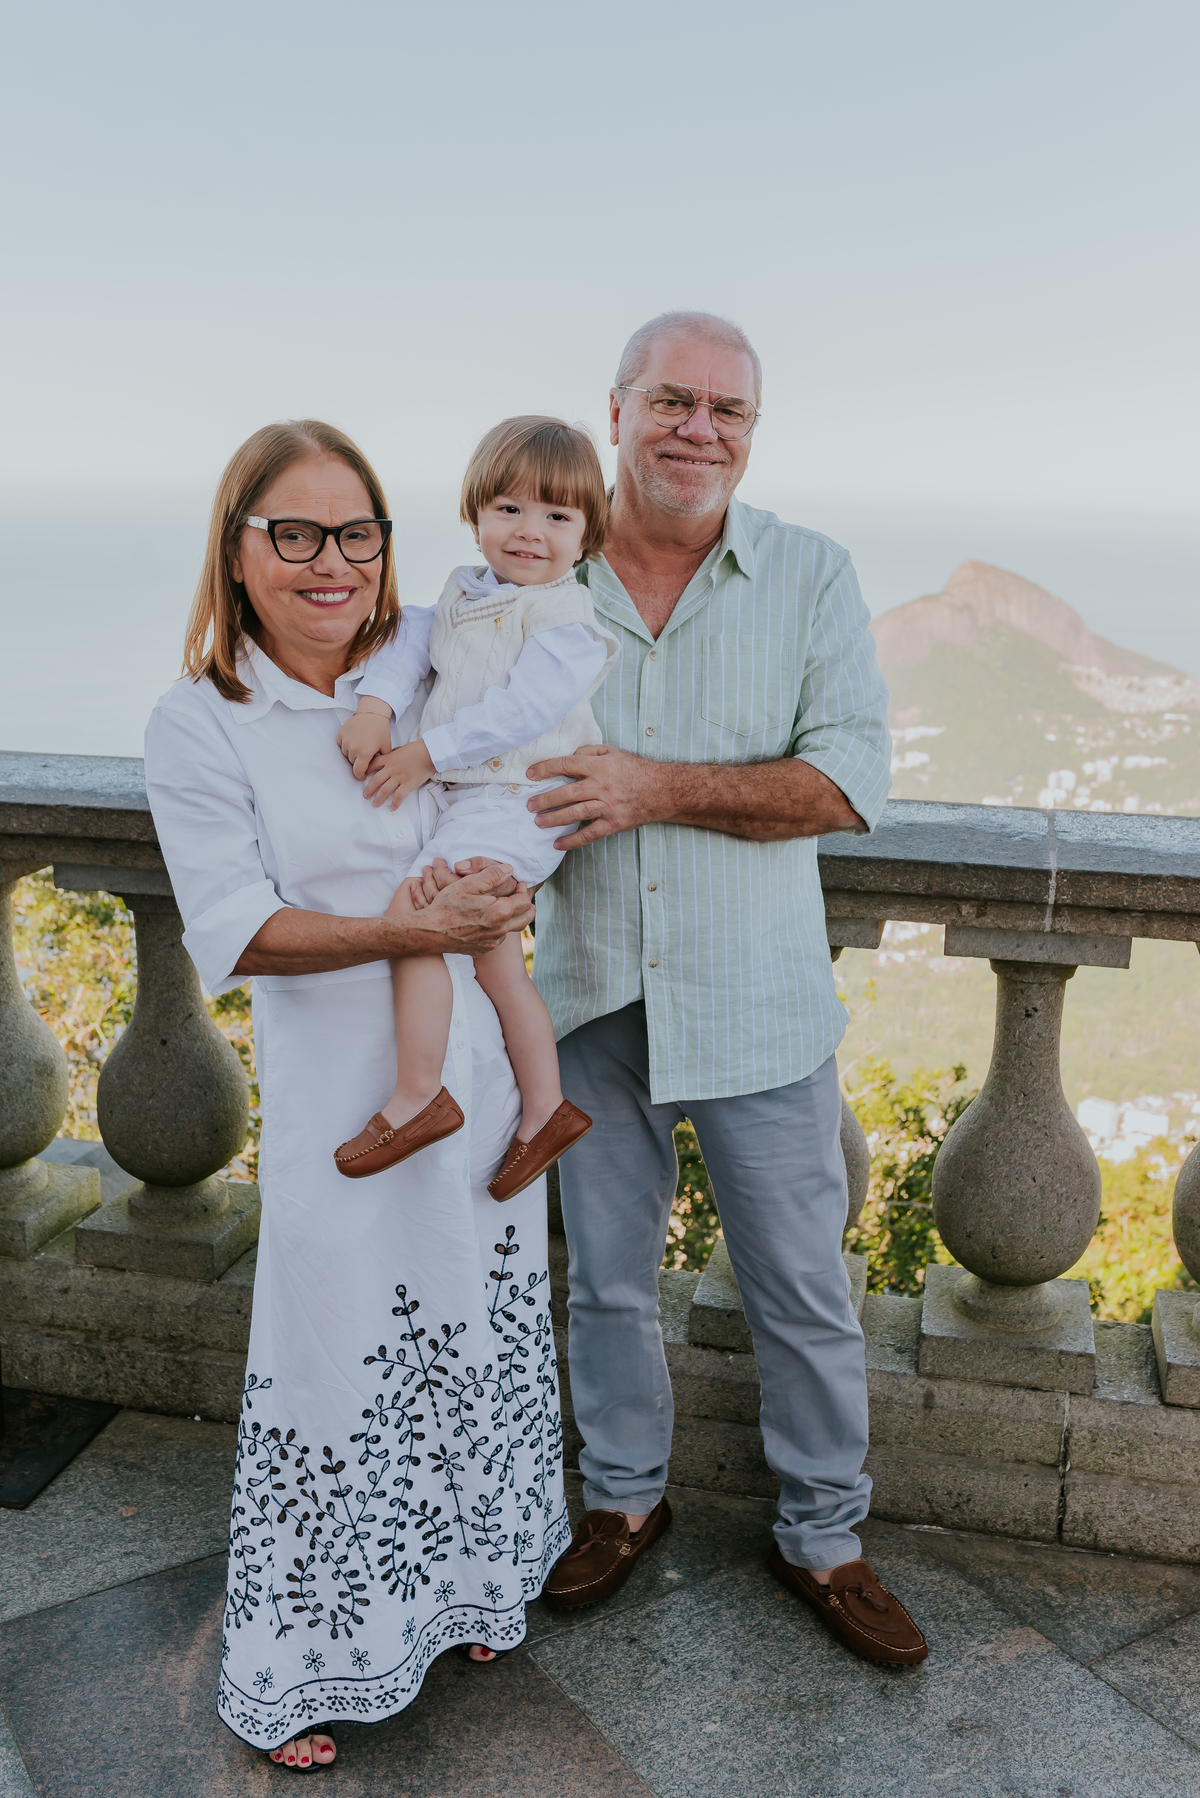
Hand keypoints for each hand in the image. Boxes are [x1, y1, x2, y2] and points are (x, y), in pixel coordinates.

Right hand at [337, 708, 393, 779]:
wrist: (372, 712)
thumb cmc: (381, 730)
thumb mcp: (386, 747)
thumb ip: (381, 761)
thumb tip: (378, 771)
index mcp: (365, 753)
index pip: (358, 772)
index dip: (360, 776)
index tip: (363, 776)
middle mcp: (353, 748)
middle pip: (353, 763)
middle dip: (359, 761)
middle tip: (366, 754)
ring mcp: (345, 740)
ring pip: (346, 754)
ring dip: (352, 753)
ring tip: (361, 745)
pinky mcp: (340, 734)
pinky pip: (341, 745)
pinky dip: (346, 745)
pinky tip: (355, 739)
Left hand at [363, 740, 435, 810]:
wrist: (429, 752)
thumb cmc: (418, 749)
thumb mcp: (401, 748)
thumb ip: (394, 753)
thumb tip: (392, 754)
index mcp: (389, 759)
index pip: (373, 765)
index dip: (366, 771)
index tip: (363, 777)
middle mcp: (391, 769)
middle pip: (375, 780)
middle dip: (369, 789)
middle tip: (366, 795)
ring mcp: (399, 777)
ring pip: (384, 790)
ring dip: (378, 799)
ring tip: (375, 804)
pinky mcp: (408, 784)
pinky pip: (399, 796)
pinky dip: (395, 803)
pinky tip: (393, 808)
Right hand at [388, 864, 532, 954]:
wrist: (430, 932)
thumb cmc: (447, 906)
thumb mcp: (468, 884)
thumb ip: (492, 875)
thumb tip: (509, 870)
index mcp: (500, 912)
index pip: (524, 901)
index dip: (523, 890)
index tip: (519, 883)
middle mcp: (500, 930)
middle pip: (526, 918)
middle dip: (527, 906)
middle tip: (521, 896)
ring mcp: (492, 942)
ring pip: (511, 929)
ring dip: (512, 917)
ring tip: (504, 906)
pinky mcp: (483, 949)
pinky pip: (497, 939)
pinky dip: (498, 929)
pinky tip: (488, 921)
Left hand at [524, 744, 667, 848]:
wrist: (662, 790)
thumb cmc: (636, 770)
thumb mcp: (613, 752)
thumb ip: (590, 752)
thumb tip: (569, 755)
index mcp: (599, 767)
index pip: (566, 765)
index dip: (546, 769)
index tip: (531, 774)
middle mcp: (601, 786)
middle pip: (567, 793)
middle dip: (545, 799)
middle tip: (529, 805)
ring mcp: (607, 807)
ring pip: (575, 814)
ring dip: (554, 819)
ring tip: (538, 822)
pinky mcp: (613, 824)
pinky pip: (589, 834)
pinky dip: (572, 841)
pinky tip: (558, 844)